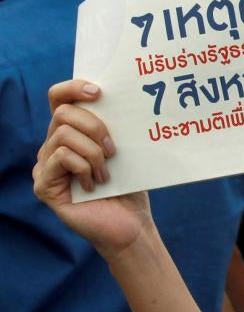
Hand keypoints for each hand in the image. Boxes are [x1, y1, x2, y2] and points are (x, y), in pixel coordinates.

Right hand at [33, 80, 153, 260]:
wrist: (131, 224)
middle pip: (63, 113)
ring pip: (63, 135)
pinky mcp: (44, 186)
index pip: (60, 98)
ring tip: (106, 173)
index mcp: (72, 133)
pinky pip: (62, 158)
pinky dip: (84, 167)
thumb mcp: (125, 150)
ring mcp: (46, 166)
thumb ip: (114, 126)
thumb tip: (123, 97)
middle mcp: (53, 146)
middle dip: (95, 126)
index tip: (99, 92)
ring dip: (93, 152)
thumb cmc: (130, 186)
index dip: (74, 87)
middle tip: (114, 150)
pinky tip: (94, 185)